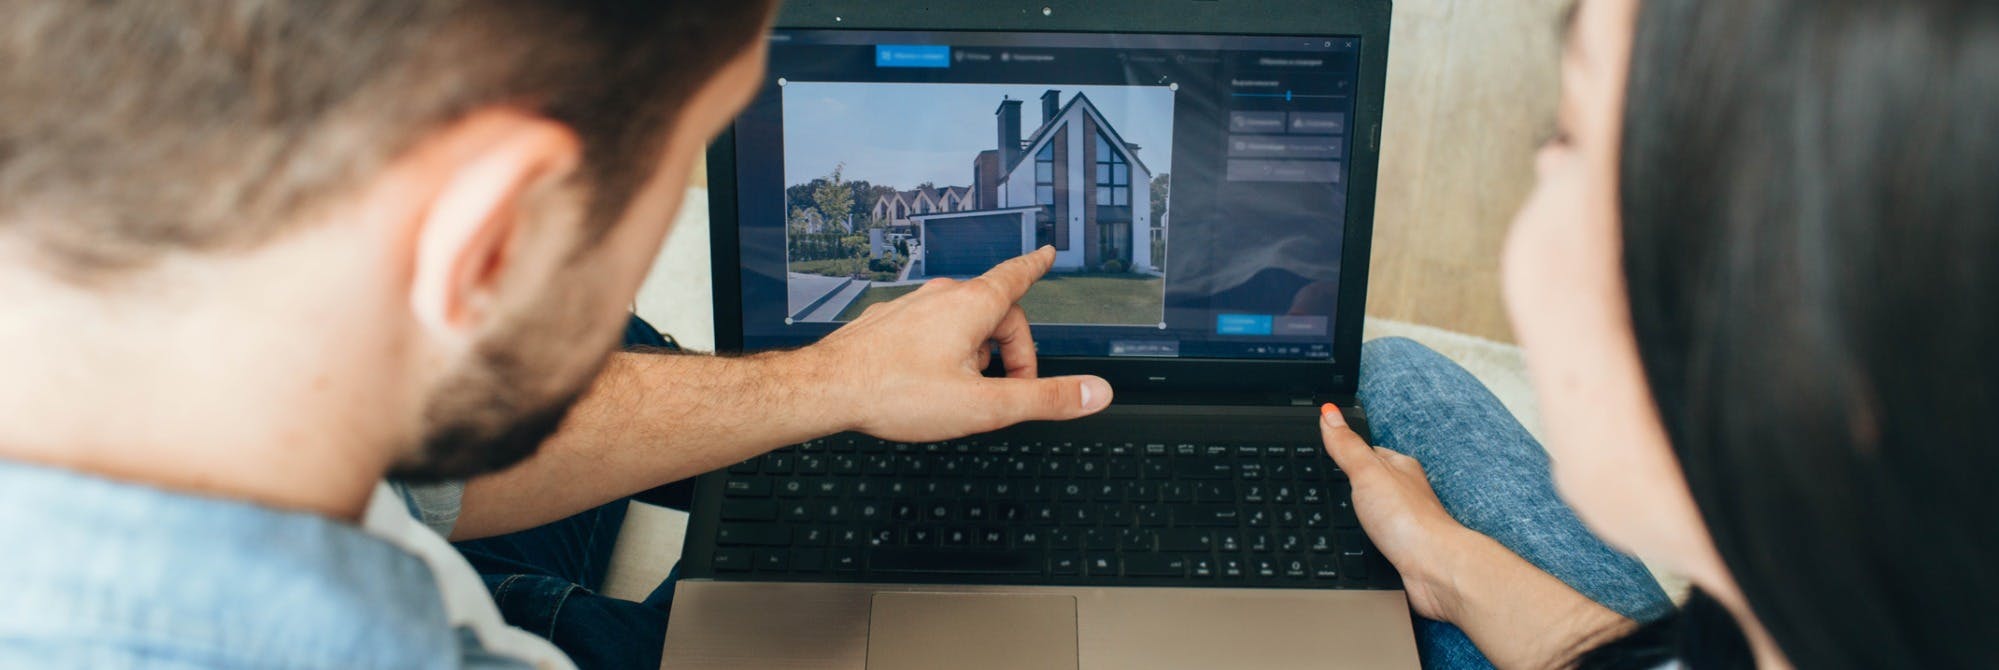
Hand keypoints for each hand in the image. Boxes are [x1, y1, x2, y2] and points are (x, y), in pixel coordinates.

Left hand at [805, 246, 1113, 441]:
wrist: (826, 389)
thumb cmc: (895, 393)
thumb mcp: (985, 406)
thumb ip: (1044, 398)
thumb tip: (1095, 391)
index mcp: (971, 307)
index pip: (1017, 276)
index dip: (1037, 267)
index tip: (1046, 254)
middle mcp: (941, 298)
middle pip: (995, 312)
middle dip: (1011, 349)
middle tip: (1011, 390)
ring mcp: (910, 308)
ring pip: (960, 322)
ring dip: (977, 352)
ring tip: (967, 390)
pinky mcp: (887, 324)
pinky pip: (929, 329)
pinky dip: (943, 350)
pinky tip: (930, 381)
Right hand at [1319, 403, 1478, 622]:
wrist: (1435, 568)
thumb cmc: (1408, 520)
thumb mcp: (1367, 472)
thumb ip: (1346, 445)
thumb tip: (1328, 412)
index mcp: (1400, 467)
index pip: (1370, 450)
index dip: (1348, 448)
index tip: (1330, 445)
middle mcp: (1406, 492)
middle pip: (1376, 479)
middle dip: (1355, 480)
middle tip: (1331, 476)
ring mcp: (1405, 522)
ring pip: (1380, 509)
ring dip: (1363, 510)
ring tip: (1342, 508)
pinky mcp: (1404, 549)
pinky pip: (1381, 536)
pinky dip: (1369, 535)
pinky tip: (1361, 539)